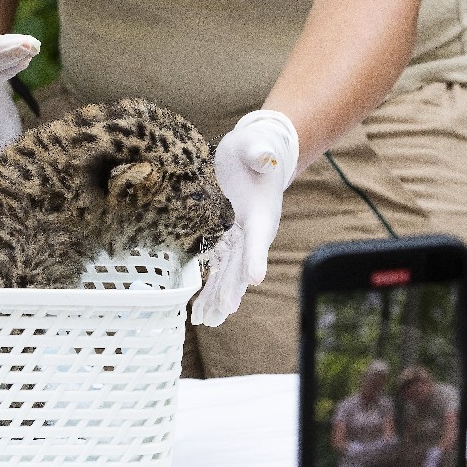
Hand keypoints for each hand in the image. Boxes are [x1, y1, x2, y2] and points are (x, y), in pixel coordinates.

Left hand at [190, 109, 298, 326]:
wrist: (253, 158)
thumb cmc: (254, 151)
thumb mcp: (256, 146)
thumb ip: (260, 152)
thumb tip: (265, 156)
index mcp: (262, 211)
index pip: (259, 236)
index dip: (256, 257)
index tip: (255, 279)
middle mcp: (252, 231)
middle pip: (243, 263)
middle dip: (234, 286)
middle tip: (225, 309)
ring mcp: (238, 238)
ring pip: (229, 272)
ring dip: (219, 295)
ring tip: (209, 319)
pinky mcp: (224, 238)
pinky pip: (217, 266)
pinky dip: (210, 287)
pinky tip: (201, 308)